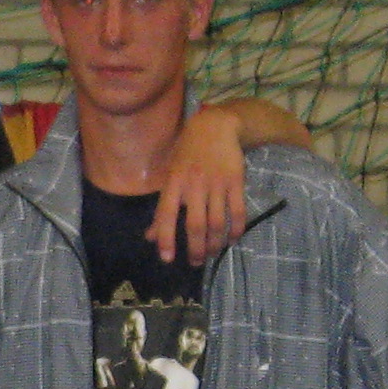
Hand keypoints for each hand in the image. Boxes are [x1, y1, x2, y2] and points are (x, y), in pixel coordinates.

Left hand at [151, 102, 250, 266]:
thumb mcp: (169, 175)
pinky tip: (232, 239)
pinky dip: (235, 229)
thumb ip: (162, 208)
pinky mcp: (235, 181)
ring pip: (217, 222)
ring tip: (212, 253)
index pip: (165, 215)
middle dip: (196, 249)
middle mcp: (194, 184)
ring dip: (215, 243)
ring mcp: (216, 183)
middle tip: (196, 263)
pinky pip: (237, 211)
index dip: (165, 238)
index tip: (167, 258)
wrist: (216, 125)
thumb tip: (150, 237)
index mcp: (173, 182)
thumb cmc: (187, 153)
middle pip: (195, 225)